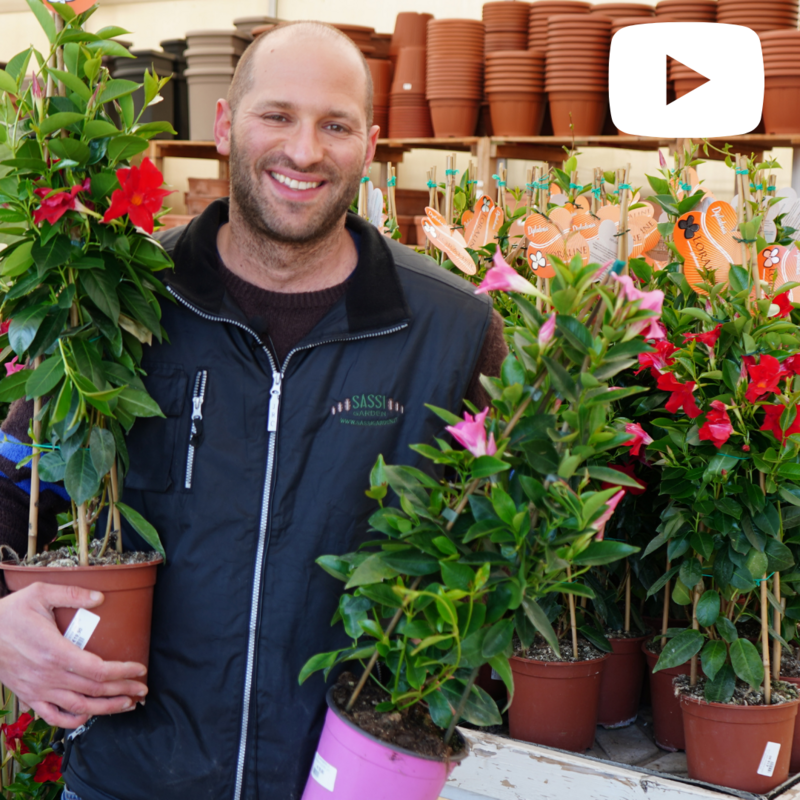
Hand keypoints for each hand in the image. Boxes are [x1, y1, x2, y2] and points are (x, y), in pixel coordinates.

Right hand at [0, 581, 148, 727]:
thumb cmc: (9, 613)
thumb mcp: (39, 593)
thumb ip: (72, 594)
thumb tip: (100, 597)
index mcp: (55, 652)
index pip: (99, 669)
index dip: (123, 672)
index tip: (141, 668)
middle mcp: (49, 676)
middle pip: (95, 690)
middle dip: (123, 690)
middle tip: (143, 689)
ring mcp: (39, 689)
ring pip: (79, 708)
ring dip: (106, 709)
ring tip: (128, 704)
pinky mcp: (29, 696)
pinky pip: (53, 716)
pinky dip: (73, 721)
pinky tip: (90, 716)